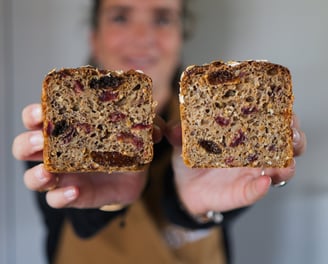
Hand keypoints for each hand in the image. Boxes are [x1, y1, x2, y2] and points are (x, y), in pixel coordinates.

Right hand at [12, 104, 162, 208]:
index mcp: (69, 129)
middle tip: (43, 139)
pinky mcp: (73, 196)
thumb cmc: (127, 146)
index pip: (40, 118)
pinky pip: (57, 199)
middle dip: (28, 142)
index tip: (42, 111)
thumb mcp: (136, 130)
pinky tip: (75, 191)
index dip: (35, 114)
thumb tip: (154, 121)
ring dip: (36, 173)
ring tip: (50, 171)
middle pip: (26, 146)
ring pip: (33, 176)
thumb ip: (146, 122)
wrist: (134, 177)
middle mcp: (59, 151)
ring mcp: (63, 176)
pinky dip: (61, 197)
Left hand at [166, 113, 306, 215]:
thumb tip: (173, 129)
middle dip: (294, 135)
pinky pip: (255, 191)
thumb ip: (180, 133)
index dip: (280, 110)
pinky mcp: (243, 192)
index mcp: (244, 133)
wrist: (186, 187)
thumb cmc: (193, 157)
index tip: (281, 102)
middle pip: (287, 142)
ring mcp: (252, 173)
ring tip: (284, 158)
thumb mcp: (185, 140)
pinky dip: (259, 188)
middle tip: (289, 128)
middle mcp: (255, 152)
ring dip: (287, 162)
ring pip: (283, 168)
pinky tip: (263, 182)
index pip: (271, 119)